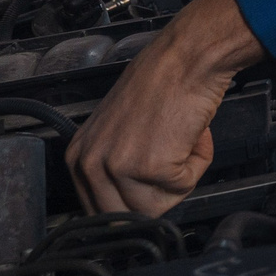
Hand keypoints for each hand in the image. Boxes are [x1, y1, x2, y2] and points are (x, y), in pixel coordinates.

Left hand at [67, 0, 264, 214]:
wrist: (186, 59)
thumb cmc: (163, 85)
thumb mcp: (118, 131)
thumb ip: (115, 167)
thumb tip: (131, 203)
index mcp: (78, 158)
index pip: (101, 210)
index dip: (135, 199)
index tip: (152, 184)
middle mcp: (89, 165)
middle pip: (126, 216)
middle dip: (157, 196)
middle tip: (171, 160)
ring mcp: (117, 167)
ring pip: (155, 208)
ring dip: (180, 179)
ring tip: (182, 142)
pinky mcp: (149, 166)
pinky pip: (183, 186)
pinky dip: (198, 163)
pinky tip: (193, 135)